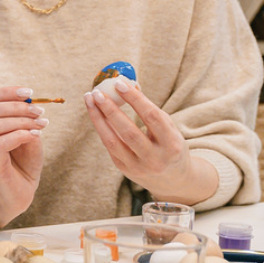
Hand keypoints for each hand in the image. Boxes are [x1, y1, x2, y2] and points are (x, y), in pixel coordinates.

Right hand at [0, 86, 46, 224]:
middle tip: (39, 111)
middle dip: (17, 106)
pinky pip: (1, 143)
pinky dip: (21, 135)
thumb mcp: (28, 134)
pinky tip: (35, 136)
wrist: (19, 193)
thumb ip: (26, 119)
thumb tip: (30, 102)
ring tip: (41, 124)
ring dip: (21, 121)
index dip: (6, 92)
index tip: (29, 93)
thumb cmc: (24, 162)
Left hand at [83, 79, 216, 204]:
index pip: (151, 117)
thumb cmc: (170, 145)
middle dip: (110, 110)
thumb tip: (130, 85)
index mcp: (171, 144)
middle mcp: (154, 158)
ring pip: (112, 141)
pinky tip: (96, 113)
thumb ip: (151, 110)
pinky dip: (102, 128)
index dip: (134, 99)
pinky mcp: (125, 169)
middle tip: (97, 92)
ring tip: (90, 100)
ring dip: (98, 119)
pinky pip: (110, 146)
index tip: (119, 83)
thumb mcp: (169, 129)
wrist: (173, 179)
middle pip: (128, 132)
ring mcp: (138, 167)